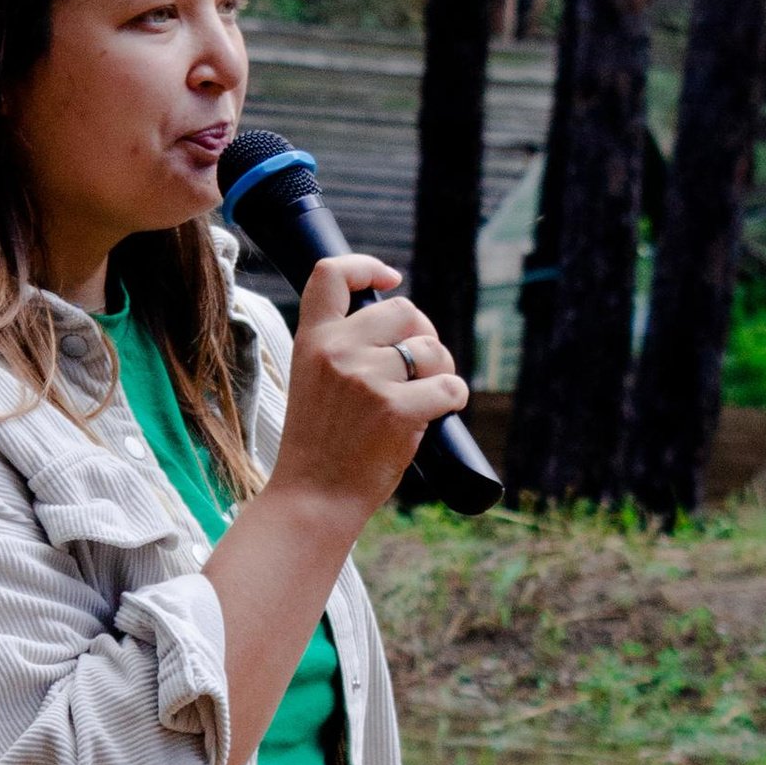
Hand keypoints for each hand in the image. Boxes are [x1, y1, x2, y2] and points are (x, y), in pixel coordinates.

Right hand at [267, 254, 467, 530]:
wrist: (313, 497)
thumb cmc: (321, 445)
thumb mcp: (313, 382)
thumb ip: (345, 349)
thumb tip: (408, 326)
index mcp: (312, 340)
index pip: (331, 274)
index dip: (367, 266)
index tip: (391, 279)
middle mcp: (337, 351)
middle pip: (404, 310)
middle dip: (424, 333)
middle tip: (421, 366)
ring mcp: (366, 379)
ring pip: (432, 349)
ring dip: (441, 370)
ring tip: (425, 398)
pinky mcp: (397, 409)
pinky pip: (450, 386)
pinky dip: (454, 399)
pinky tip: (439, 414)